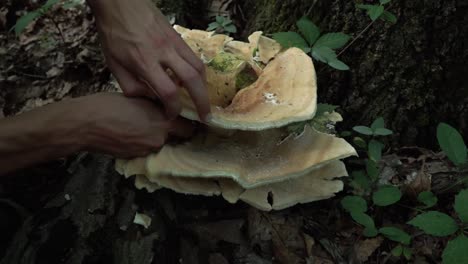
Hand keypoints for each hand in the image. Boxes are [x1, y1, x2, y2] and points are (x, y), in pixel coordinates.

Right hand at [0, 93, 192, 174]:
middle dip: (175, 131)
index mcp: (163, 123)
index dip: (188, 122)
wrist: (84, 124)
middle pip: (177, 139)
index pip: (189, 128)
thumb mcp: (138, 99)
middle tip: (168, 121)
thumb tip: (166, 107)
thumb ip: (156, 106)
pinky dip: (146, 142)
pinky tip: (134, 133)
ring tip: (146, 126)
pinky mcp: (135, 158)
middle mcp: (159, 140)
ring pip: (162, 144)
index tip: (186, 117)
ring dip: (159, 137)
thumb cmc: (109, 105)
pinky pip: (148, 149)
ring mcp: (147, 151)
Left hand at [88, 0, 210, 119]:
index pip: (168, 91)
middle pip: (192, 80)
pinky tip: (193, 80)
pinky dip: (198, 72)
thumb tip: (149, 100)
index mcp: (144, 62)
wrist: (120, 4)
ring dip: (204, 87)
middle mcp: (164, 53)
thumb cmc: (114, 34)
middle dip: (202, 102)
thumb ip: (131, 86)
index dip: (173, 108)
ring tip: (202, 99)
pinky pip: (195, 57)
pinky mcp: (178, 37)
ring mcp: (174, 43)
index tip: (171, 115)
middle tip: (205, 117)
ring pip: (199, 67)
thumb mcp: (114, 64)